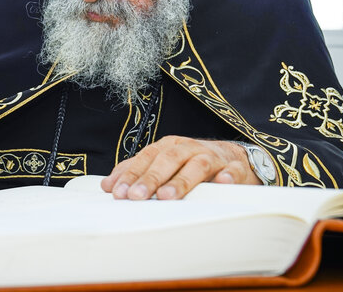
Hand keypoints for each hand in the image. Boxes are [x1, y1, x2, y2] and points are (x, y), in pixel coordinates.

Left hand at [100, 136, 259, 199]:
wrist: (234, 158)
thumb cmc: (192, 162)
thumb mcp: (163, 163)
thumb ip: (137, 172)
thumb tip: (108, 185)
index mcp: (169, 146)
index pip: (146, 158)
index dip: (131, 175)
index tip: (118, 192)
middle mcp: (188, 148)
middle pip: (168, 160)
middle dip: (151, 179)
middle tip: (137, 197)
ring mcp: (212, 157)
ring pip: (196, 166)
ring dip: (181, 181)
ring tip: (167, 197)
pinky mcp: (235, 168)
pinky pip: (233, 171)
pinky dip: (228, 176)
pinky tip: (221, 183)